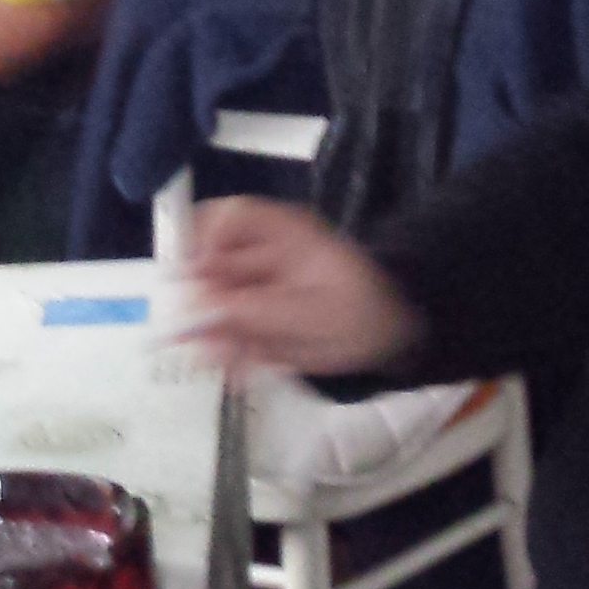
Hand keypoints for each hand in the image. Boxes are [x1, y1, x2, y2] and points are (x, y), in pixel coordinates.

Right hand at [175, 197, 422, 376]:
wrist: (398, 341)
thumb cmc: (365, 315)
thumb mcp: (311, 316)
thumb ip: (254, 313)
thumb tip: (197, 308)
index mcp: (284, 234)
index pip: (230, 218)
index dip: (203, 239)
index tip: (190, 276)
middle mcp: (265, 254)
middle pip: (214, 264)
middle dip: (201, 302)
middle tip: (193, 336)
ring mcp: (262, 286)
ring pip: (217, 302)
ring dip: (213, 332)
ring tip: (223, 361)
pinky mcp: (261, 317)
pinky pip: (232, 328)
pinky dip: (231, 349)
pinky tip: (237, 370)